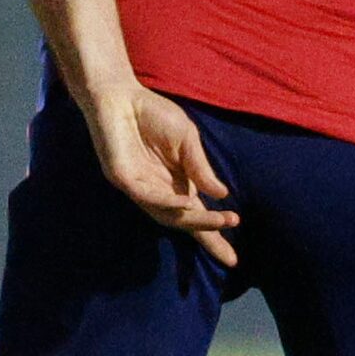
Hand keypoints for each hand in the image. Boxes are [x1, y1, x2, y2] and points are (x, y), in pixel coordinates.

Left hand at [89, 89, 237, 265]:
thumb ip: (200, 167)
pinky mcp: (122, 177)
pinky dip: (167, 202)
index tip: (233, 260)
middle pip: (183, 221)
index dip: (214, 235)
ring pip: (167, 214)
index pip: (196, 215)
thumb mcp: (187, 139)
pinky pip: (147, 196)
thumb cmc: (152, 114)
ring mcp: (138, 186)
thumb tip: (222, 194)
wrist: (121, 95)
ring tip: (219, 220)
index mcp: (175, 183)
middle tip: (230, 228)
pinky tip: (186, 203)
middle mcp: (157, 190)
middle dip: (208, 229)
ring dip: (193, 219)